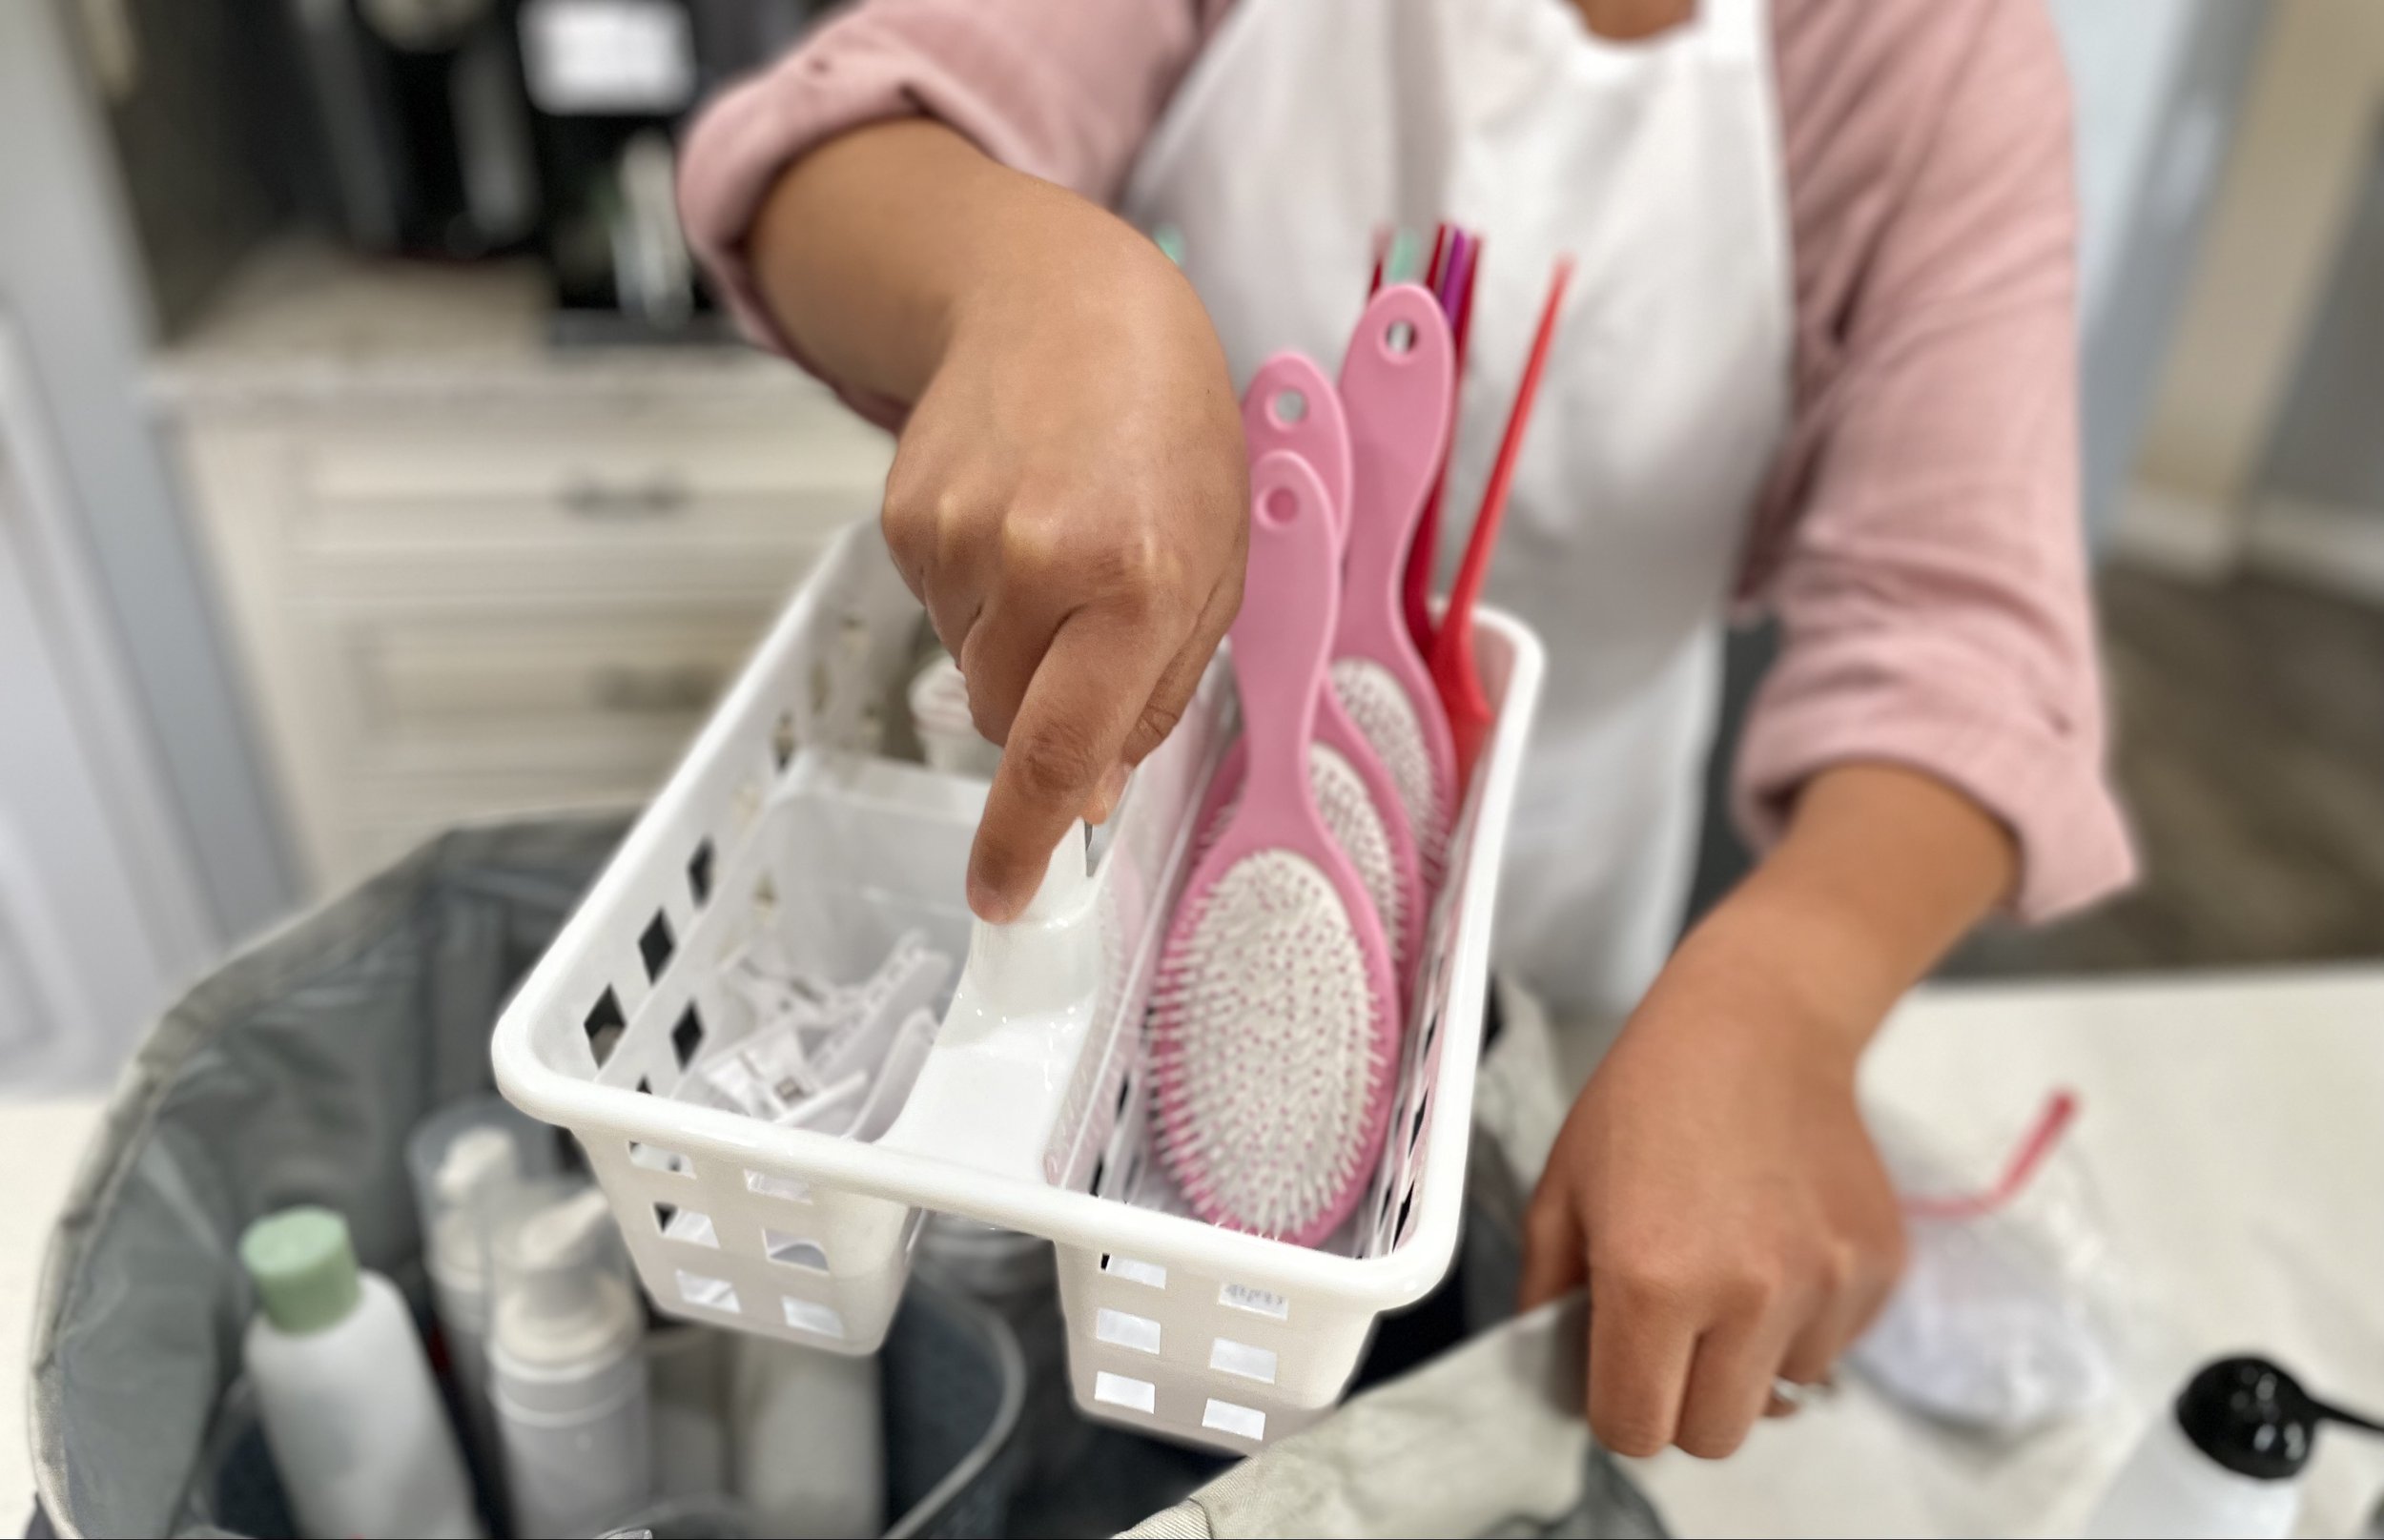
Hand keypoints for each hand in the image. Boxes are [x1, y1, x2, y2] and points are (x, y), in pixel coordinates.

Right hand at [881, 208, 1245, 920]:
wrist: (1067, 301)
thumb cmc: (1166, 434)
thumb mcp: (1212, 567)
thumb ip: (1153, 696)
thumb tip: (1079, 802)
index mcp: (1134, 582)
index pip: (1057, 750)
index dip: (1022, 840)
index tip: (1002, 899)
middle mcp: (1035, 561)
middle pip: (1004, 718)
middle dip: (1044, 700)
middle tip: (1090, 612)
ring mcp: (955, 536)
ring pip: (969, 667)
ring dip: (1013, 636)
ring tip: (1058, 535)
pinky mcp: (902, 516)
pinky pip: (937, 609)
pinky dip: (974, 589)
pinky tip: (1012, 512)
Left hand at [1517, 910, 1906, 1458]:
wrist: (1760, 1024)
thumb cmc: (1643, 1102)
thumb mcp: (1562, 1193)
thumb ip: (1549, 1300)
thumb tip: (1560, 1379)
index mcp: (1652, 1284)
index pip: (1637, 1432)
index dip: (1619, 1411)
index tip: (1619, 1372)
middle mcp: (1749, 1298)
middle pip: (1715, 1436)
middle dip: (1684, 1402)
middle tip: (1671, 1335)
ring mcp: (1825, 1286)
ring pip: (1781, 1393)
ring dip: (1751, 1357)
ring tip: (1731, 1263)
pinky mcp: (1879, 1270)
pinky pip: (1835, 1344)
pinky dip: (1805, 1320)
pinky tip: (1779, 1241)